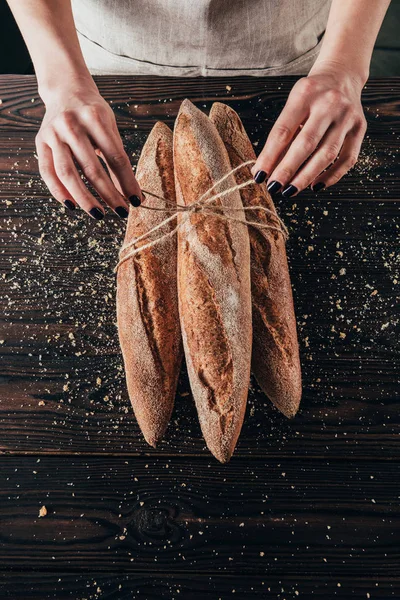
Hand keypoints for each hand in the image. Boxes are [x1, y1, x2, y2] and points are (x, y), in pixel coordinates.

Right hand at [36, 77, 142, 218]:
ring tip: (99, 214)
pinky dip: (59, 192)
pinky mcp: (40, 142)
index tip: (136, 200)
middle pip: (92, 168)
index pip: (116, 157)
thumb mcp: (110, 127)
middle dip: (109, 194)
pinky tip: (72, 206)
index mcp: (95, 117)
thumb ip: (118, 158)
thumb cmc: (93, 113)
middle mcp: (72, 124)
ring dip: (84, 198)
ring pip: (68, 173)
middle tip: (122, 212)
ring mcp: (53, 133)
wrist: (65, 90)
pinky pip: (48, 172)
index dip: (127, 181)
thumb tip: (132, 193)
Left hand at [251, 66, 366, 196]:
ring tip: (290, 191)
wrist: (342, 76)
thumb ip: (283, 134)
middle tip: (274, 187)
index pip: (283, 131)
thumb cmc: (310, 96)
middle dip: (287, 169)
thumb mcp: (293, 104)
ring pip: (327, 154)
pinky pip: (348, 159)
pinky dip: (331, 176)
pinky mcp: (360, 127)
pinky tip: (315, 186)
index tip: (259, 175)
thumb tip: (267, 169)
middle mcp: (329, 103)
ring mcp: (347, 115)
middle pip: (306, 144)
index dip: (269, 156)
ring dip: (306, 177)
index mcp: (305, 94)